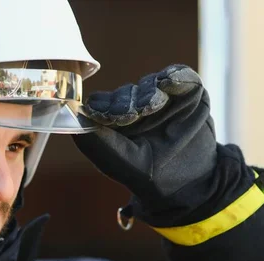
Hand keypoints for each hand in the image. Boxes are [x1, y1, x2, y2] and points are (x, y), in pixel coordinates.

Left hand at [73, 65, 216, 209]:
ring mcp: (162, 96)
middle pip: (127, 93)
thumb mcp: (117, 160)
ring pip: (151, 84)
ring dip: (149, 94)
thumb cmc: (147, 173)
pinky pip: (181, 75)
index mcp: (114, 119)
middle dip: (127, 102)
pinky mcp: (188, 91)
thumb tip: (74, 114)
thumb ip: (95, 140)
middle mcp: (136, 105)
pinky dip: (175, 76)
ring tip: (151, 108)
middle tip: (131, 116)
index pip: (104, 103)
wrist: (189, 182)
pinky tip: (168, 82)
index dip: (104, 107)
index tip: (103, 114)